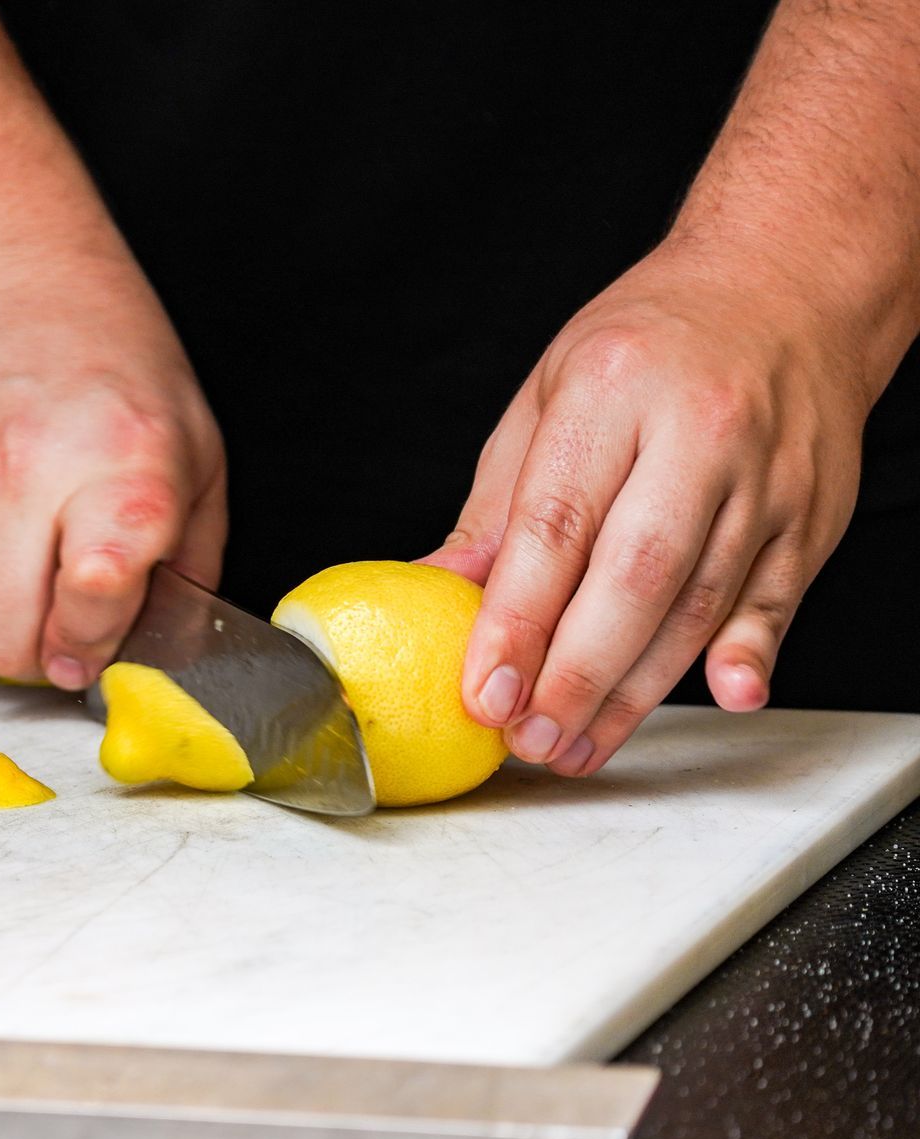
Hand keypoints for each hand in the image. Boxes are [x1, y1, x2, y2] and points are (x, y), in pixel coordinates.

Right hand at [0, 255, 226, 687]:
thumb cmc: (107, 362)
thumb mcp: (195, 448)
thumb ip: (188, 562)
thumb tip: (162, 653)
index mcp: (120, 464)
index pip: (95, 597)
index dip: (97, 640)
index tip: (100, 635)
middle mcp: (24, 471)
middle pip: (4, 642)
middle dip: (40, 653)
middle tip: (62, 619)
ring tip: (25, 548)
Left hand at [420, 240, 872, 776]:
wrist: (785, 284)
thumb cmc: (648, 342)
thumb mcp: (549, 393)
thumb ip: (498, 503)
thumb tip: (435, 587)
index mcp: (611, 392)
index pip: (554, 527)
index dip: (515, 622)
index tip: (483, 692)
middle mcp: (697, 433)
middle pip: (633, 578)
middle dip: (575, 675)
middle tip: (528, 742)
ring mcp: (765, 478)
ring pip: (699, 604)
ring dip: (636, 691)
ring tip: (577, 748)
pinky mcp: (810, 514)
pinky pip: (775, 598)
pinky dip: (749, 654)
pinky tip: (722, 698)